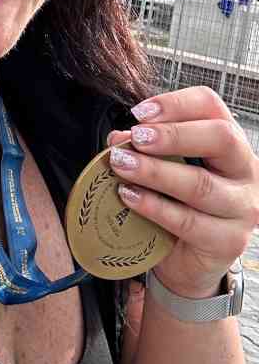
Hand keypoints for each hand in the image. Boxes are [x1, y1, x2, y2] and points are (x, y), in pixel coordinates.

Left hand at [107, 86, 258, 299]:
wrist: (189, 260)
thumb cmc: (178, 203)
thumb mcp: (162, 168)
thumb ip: (142, 149)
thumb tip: (118, 139)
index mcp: (229, 142)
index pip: (211, 106)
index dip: (176, 103)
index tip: (139, 112)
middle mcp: (245, 170)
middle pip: (221, 138)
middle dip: (173, 134)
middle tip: (137, 138)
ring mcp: (242, 208)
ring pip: (201, 184)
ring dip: (155, 172)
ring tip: (122, 165)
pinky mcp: (228, 241)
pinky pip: (188, 221)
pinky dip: (153, 206)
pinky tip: (128, 195)